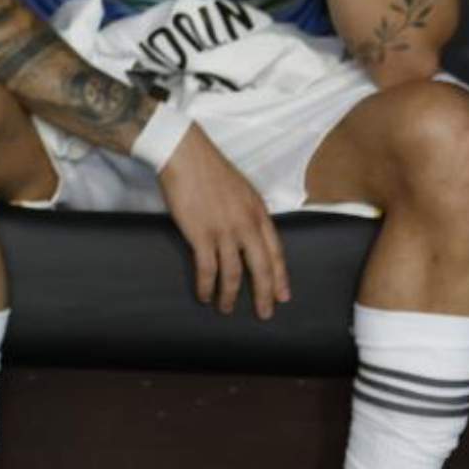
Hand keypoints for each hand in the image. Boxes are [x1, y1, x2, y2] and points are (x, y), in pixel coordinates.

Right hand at [157, 125, 290, 317]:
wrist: (185, 155)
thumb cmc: (209, 169)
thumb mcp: (242, 190)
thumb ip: (248, 212)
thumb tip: (247, 232)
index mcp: (259, 212)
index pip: (276, 252)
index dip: (280, 276)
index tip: (283, 295)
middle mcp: (246, 224)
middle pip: (261, 267)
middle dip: (264, 294)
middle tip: (265, 313)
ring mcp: (224, 230)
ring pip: (233, 273)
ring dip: (230, 295)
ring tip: (226, 309)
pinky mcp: (201, 233)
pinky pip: (207, 268)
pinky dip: (207, 285)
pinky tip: (204, 295)